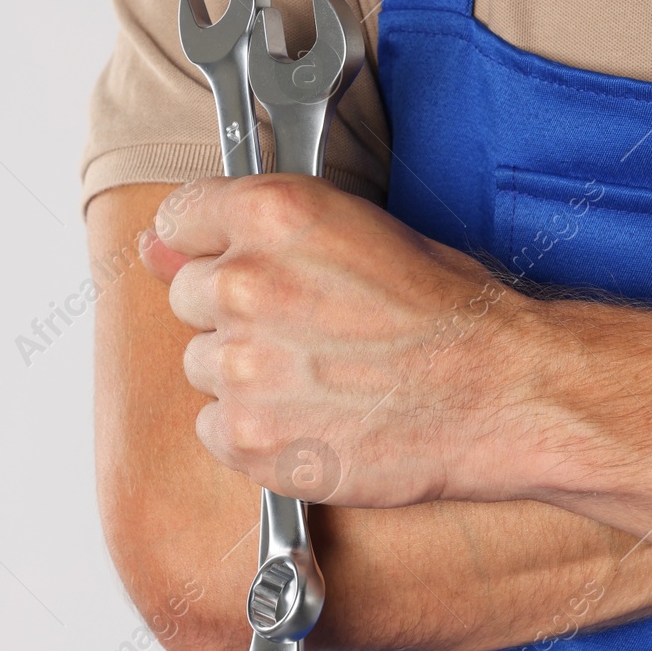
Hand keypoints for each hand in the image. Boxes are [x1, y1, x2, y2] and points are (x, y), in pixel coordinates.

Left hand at [143, 174, 550, 508]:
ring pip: (201, 366)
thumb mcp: (353, 228)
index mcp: (269, 213)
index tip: (238, 265)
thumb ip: (245, 229)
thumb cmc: (442, 309)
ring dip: (246, 375)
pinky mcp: (248, 437)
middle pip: (187, 297)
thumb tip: (155, 243)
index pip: (179, 221)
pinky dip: (253, 431)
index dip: (210, 246)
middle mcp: (242, 284)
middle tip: (306, 329)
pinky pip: (214, 428)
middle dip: (232, 314)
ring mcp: (240, 366)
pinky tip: (313, 419)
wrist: (496, 391)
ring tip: (321, 377)